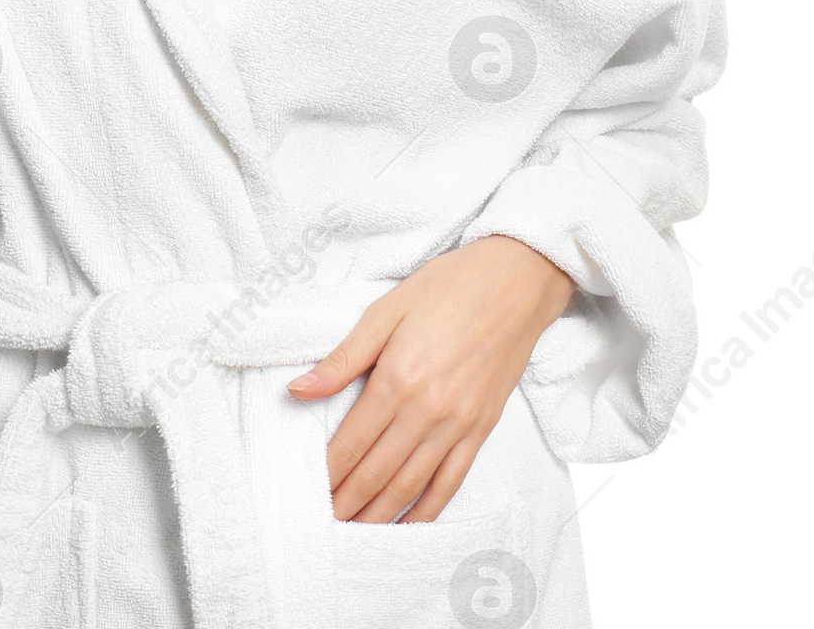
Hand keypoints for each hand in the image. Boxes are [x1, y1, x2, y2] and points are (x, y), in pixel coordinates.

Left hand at [287, 235, 574, 522]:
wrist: (515, 282)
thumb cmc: (447, 287)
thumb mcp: (385, 310)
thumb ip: (342, 358)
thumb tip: (298, 390)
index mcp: (397, 378)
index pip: (351, 442)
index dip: (327, 473)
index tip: (306, 492)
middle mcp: (427, 410)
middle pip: (377, 472)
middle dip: (346, 502)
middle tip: (321, 524)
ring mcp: (458, 424)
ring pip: (410, 485)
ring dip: (379, 514)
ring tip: (352, 531)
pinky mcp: (482, 429)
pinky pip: (451, 482)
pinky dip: (427, 510)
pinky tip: (407, 524)